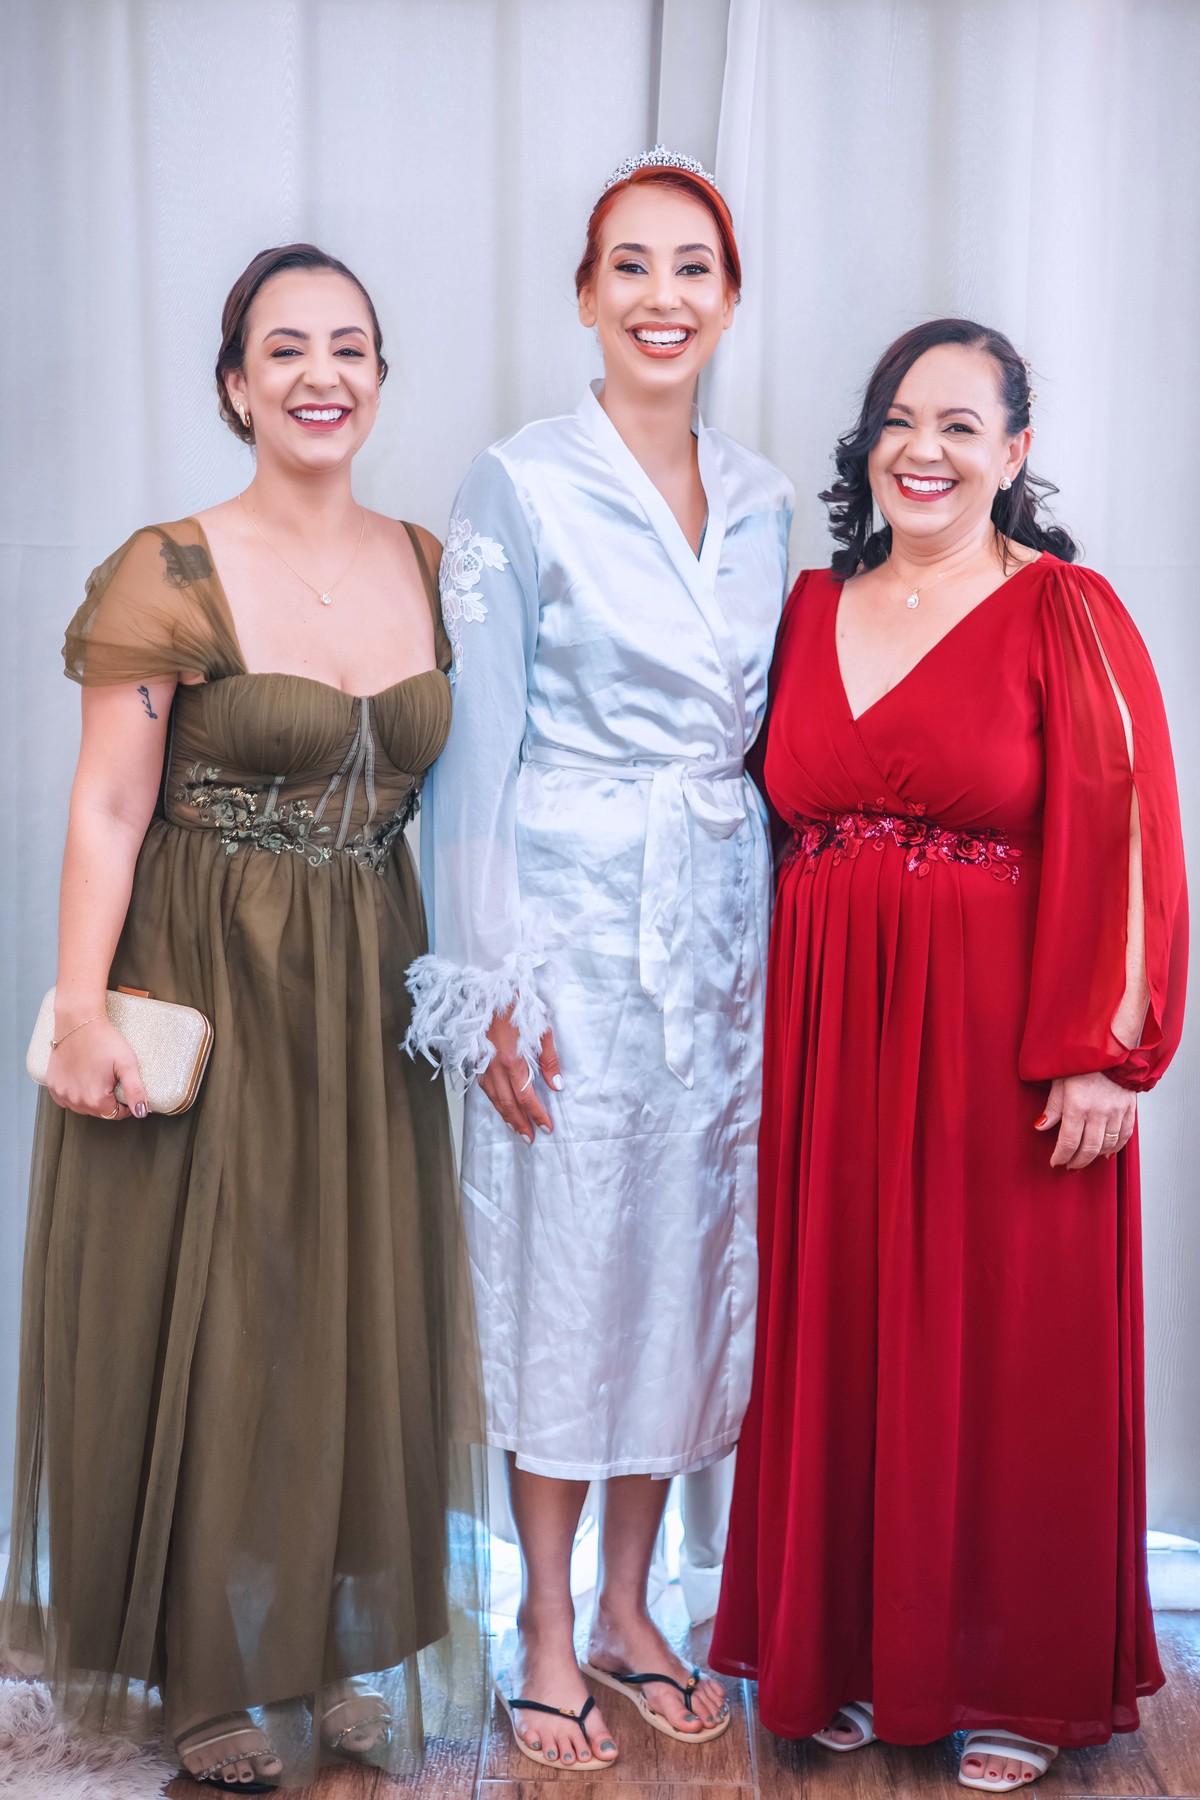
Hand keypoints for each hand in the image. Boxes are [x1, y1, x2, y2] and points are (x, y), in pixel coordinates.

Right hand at [47, 1016, 148, 1121]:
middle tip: (111, 1079)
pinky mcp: (53, 1085)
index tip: (125, 1090)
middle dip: (108, 1100)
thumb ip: (136, 1091)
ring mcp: (62, 1093)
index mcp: (95, 1099)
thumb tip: (141, 1112)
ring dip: (91, 1098)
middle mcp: (76, 1100)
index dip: (124, 1104)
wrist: (79, 1022)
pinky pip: (66, 1099)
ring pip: (82, 1107)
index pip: (115, 1114)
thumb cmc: (103, 1040)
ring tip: (97, 1077)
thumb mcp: (127, 1064)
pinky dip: (75, 1093)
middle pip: (98, 1112)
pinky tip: (82, 1078)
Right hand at [479, 1006, 561, 1144]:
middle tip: (530, 1138)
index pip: (527, 1097)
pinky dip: (492, 1100)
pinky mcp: (474, 1057)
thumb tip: (557, 1086)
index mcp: (512, 1060)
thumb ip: (549, 1059)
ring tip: (516, 1128)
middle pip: (508, 1103)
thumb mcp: (540, 1028)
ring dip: (505, 1115)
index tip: (547, 1127)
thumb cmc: (516, 1002)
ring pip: (493, 1098)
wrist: (487, 984)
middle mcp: (493, 1066)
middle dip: (520, 1123)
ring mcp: (481, 1063)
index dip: (537, 1114)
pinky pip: (483, 1086)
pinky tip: (499, 1105)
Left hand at [1035, 1072, 1135, 1170]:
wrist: (1111, 1047)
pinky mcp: (1128, 1109)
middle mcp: (1098, 1112)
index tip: (1055, 1162)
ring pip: (1106, 1145)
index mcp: (1077, 1106)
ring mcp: (1116, 1112)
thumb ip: (1052, 1107)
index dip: (1060, 1156)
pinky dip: (1115, 1148)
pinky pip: (1124, 1136)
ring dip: (1094, 1157)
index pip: (1067, 1142)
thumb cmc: (1082, 1062)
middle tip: (1069, 1165)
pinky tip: (1106, 1153)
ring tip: (1084, 1160)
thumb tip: (1041, 1127)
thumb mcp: (1059, 1081)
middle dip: (1076, 1161)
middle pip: (1088, 1149)